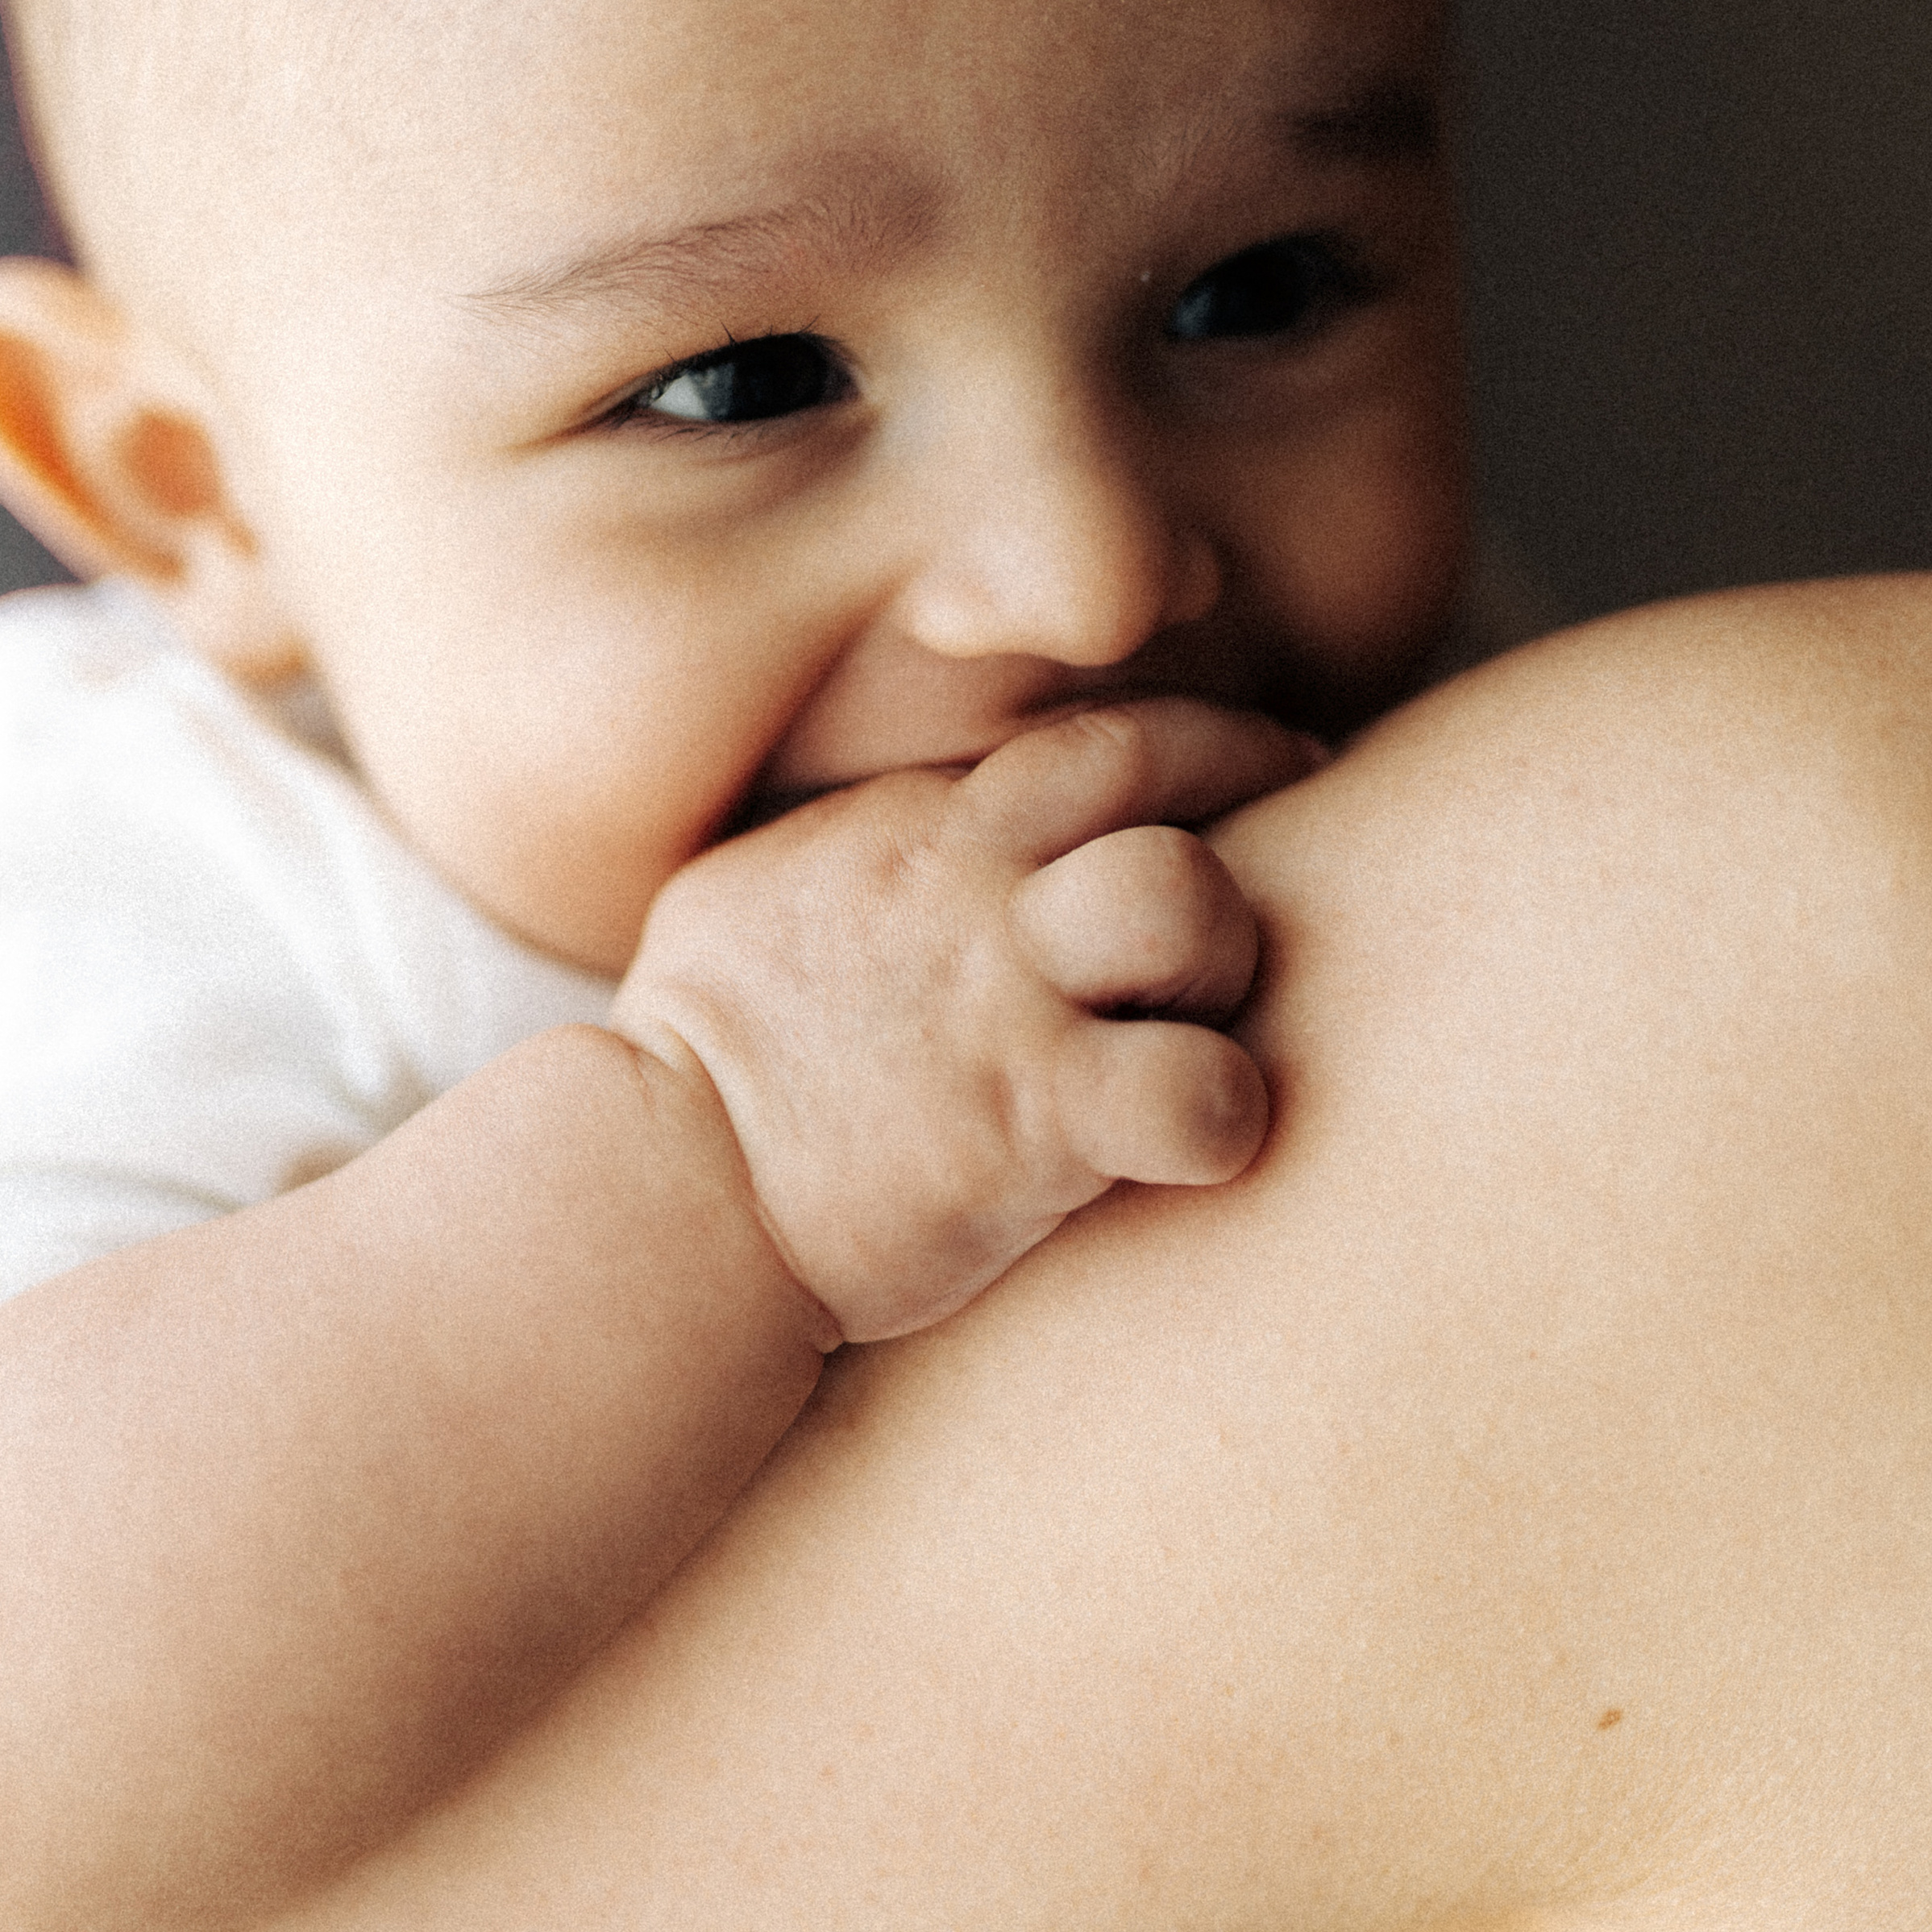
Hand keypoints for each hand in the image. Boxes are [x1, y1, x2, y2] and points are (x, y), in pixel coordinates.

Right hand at [612, 701, 1317, 1340]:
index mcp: (914, 828)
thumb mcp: (739, 901)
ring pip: (1190, 902)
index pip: (1094, 736)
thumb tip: (868, 835)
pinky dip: (1225, 1120)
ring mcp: (1003, 997)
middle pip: (1159, 771)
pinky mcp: (1030, 1122)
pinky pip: (1199, 1096)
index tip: (1278, 768)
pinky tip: (1200, 1143)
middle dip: (1240, 828)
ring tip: (1204, 1026)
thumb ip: (835, 850)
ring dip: (1231, 965)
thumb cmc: (689, 1063)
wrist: (654, 1194)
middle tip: (1251, 911)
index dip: (1212, 745)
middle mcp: (968, 886)